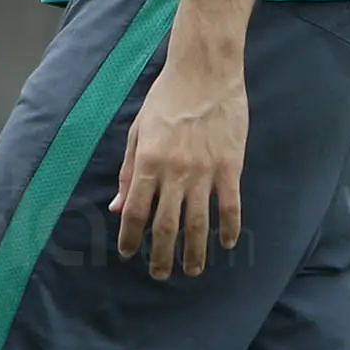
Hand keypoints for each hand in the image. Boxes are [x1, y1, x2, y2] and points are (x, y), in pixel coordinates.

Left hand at [113, 37, 247, 278]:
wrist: (204, 75)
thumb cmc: (165, 100)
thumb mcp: (138, 132)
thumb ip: (129, 173)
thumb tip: (118, 207)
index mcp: (148, 162)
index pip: (137, 210)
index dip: (131, 236)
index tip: (128, 254)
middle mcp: (175, 172)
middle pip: (167, 224)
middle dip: (161, 254)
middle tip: (160, 275)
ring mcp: (205, 171)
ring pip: (199, 222)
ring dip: (195, 250)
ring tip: (193, 270)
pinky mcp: (231, 167)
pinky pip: (230, 206)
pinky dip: (229, 228)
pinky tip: (227, 244)